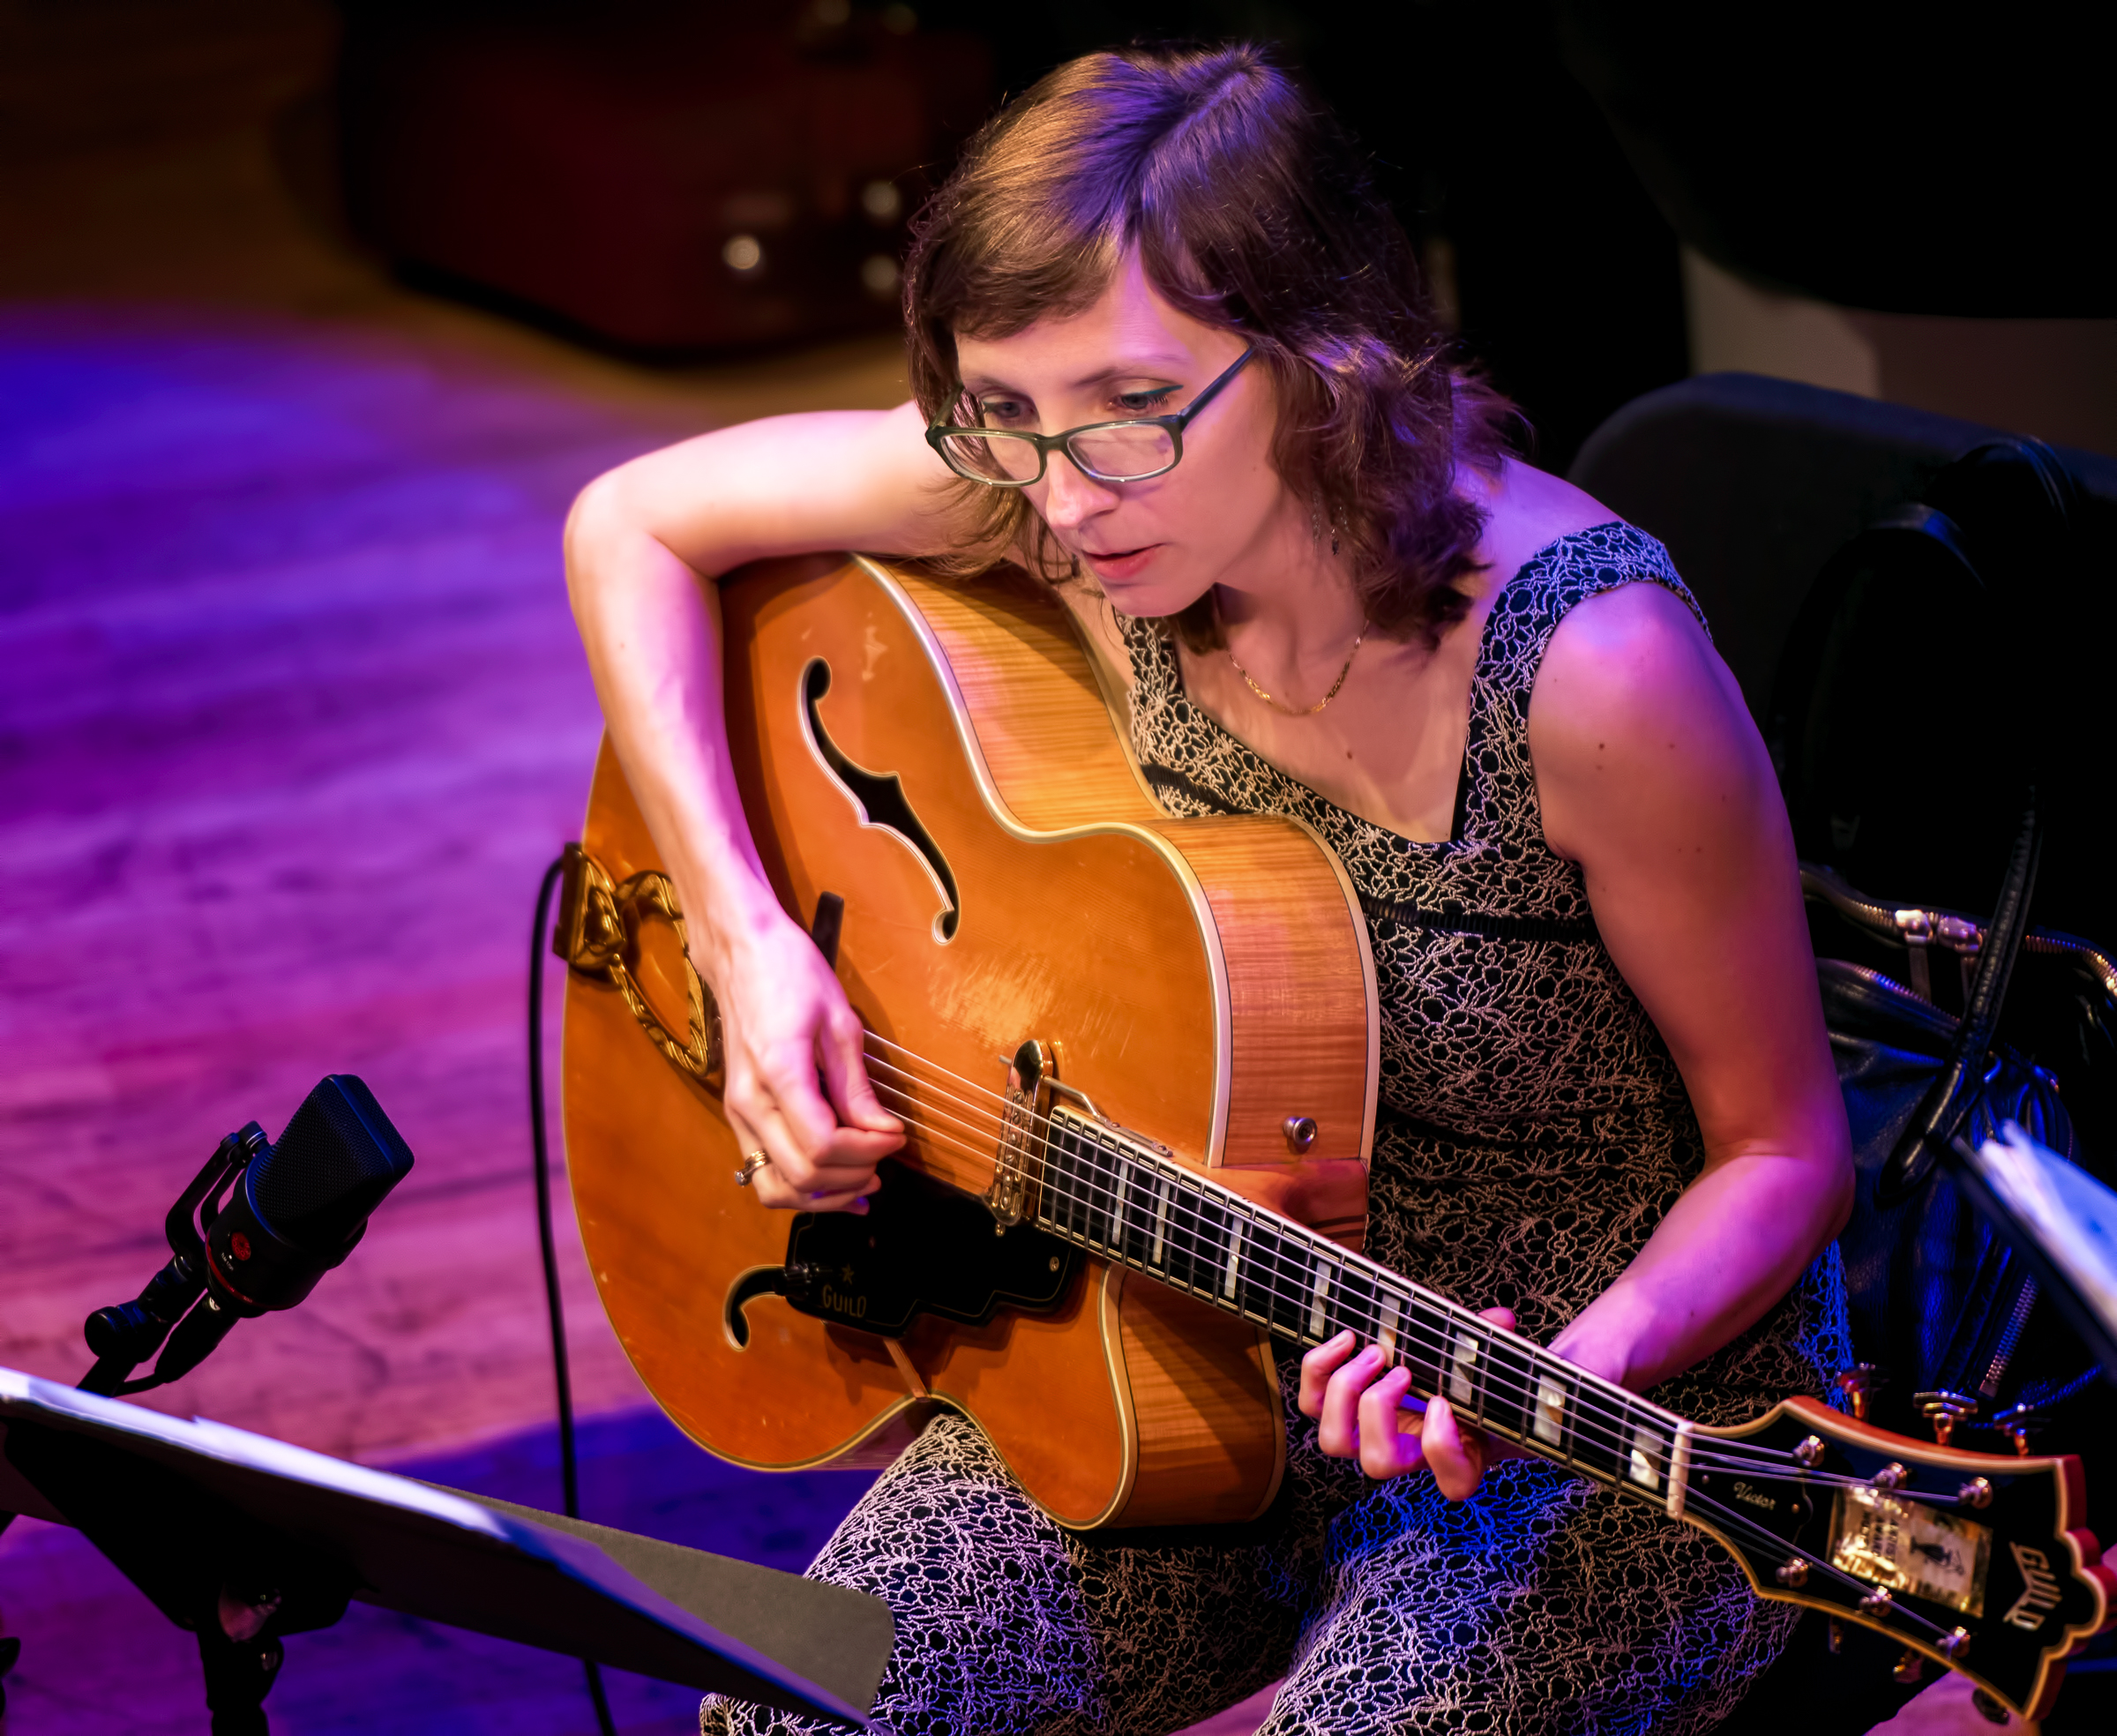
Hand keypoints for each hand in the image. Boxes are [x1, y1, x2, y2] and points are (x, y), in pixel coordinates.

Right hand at [710, 904, 901, 1212]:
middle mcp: (749, 1102)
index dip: (868, 1152)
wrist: (741, 952)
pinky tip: (833, 1181)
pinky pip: (762, 1169)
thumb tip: (884, 1131)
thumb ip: (857, 1086)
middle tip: (885, 1161)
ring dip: (821, 1195)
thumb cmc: (791, 973)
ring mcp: (737, 1111)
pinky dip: (798, 1185)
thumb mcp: (839, 1022)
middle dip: (851, 1177)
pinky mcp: (737, 1113)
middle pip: (801, 1174)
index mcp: (778, 1074)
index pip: (824, 1145)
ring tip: (862, 1183)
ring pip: (773, 1186)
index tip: (896, 1137)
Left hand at [1298, 1308, 1517, 1498]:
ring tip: (1372, 1351)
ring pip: (1333, 1440)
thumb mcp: (1488, 1365)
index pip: (1455, 1482)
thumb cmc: (1467, 1378)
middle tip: (1400, 1369)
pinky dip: (1320, 1369)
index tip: (1442, 1402)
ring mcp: (1368, 1436)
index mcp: (1460, 1453)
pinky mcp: (1340, 1410)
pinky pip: (1311, 1402)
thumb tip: (1498, 1319)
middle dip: (1379, 1409)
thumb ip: (1493, 1347)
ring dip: (1347, 1389)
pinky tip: (1345, 1339)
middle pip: (1377, 1462)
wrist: (1442, 1377)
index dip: (1443, 1449)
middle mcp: (1408, 1455)